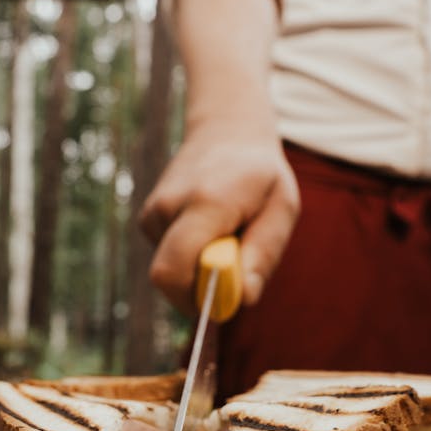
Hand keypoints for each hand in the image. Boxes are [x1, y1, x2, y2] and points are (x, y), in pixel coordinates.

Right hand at [139, 123, 299, 316]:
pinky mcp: (148, 220)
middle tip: (235, 272)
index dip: (200, 297)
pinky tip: (211, 231)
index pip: (176, 269)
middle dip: (199, 293)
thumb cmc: (261, 175)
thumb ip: (264, 252)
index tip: (234, 294)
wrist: (226, 132)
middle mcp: (168, 207)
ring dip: (201, 271)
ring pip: (171, 272)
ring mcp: (153, 212)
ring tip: (227, 236)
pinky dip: (192, 260)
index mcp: (205, 203)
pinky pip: (169, 260)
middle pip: (166, 279)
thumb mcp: (282, 207)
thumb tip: (243, 298)